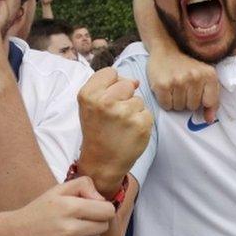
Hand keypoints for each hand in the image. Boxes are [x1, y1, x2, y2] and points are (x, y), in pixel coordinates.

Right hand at [0, 177, 114, 235]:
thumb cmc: (37, 211)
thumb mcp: (56, 191)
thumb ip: (83, 185)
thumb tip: (102, 199)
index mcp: (68, 207)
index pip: (107, 211)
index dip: (103, 209)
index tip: (95, 209)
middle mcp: (69, 229)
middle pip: (103, 226)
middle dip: (96, 222)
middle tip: (80, 220)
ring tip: (70, 232)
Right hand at [76, 68, 152, 195]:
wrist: (102, 162)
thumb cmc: (97, 131)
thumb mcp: (90, 105)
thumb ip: (107, 86)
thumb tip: (135, 81)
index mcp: (89, 95)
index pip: (110, 73)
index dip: (112, 85)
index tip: (107, 99)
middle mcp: (105, 102)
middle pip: (127, 84)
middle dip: (124, 96)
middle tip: (115, 115)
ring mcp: (124, 113)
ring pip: (138, 99)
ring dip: (133, 111)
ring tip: (121, 126)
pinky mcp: (140, 124)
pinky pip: (147, 113)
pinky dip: (141, 122)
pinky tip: (130, 132)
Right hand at [146, 46, 218, 121]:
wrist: (166, 50)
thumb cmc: (187, 67)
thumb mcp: (205, 78)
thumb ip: (211, 99)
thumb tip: (209, 120)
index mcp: (209, 75)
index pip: (209, 102)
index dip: (201, 101)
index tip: (196, 93)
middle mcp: (195, 77)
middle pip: (192, 107)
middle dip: (186, 101)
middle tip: (182, 87)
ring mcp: (178, 81)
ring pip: (178, 107)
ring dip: (175, 101)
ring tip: (174, 87)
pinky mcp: (162, 85)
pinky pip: (166, 105)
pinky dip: (165, 101)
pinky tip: (166, 89)